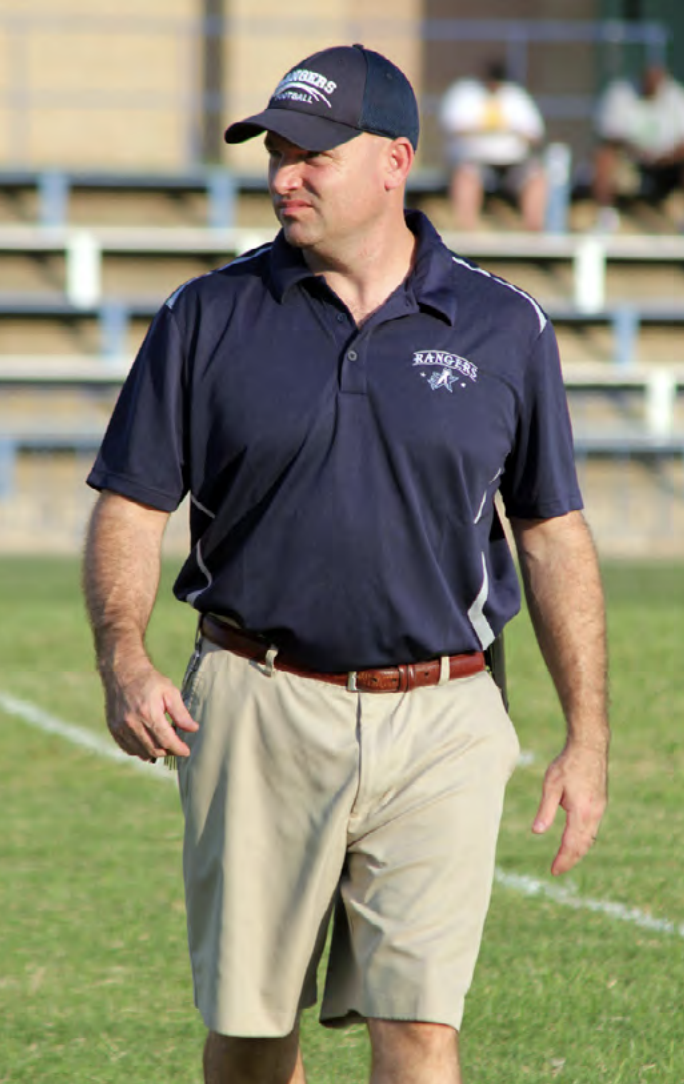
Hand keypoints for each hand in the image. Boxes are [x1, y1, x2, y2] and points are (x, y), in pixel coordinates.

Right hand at [103, 664, 198, 761]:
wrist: (123, 672)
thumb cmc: (149, 680)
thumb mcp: (170, 691)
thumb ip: (181, 713)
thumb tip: (193, 729)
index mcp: (148, 713)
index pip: (166, 741)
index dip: (178, 749)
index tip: (186, 751)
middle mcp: (132, 723)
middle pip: (154, 750)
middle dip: (168, 751)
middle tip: (177, 746)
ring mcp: (120, 728)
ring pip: (141, 752)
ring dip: (155, 753)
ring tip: (164, 744)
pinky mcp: (114, 729)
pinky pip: (129, 749)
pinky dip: (140, 751)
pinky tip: (149, 744)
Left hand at [532, 738, 607, 875]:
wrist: (590, 745)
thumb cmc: (568, 763)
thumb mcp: (551, 785)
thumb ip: (545, 810)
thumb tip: (537, 832)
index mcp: (581, 812)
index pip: (571, 844)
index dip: (563, 859)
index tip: (554, 871)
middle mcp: (594, 814)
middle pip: (583, 845)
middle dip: (570, 859)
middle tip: (557, 870)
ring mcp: (600, 808)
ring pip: (590, 838)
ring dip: (578, 851)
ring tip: (565, 859)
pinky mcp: (600, 803)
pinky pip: (593, 828)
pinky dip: (584, 839)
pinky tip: (576, 840)